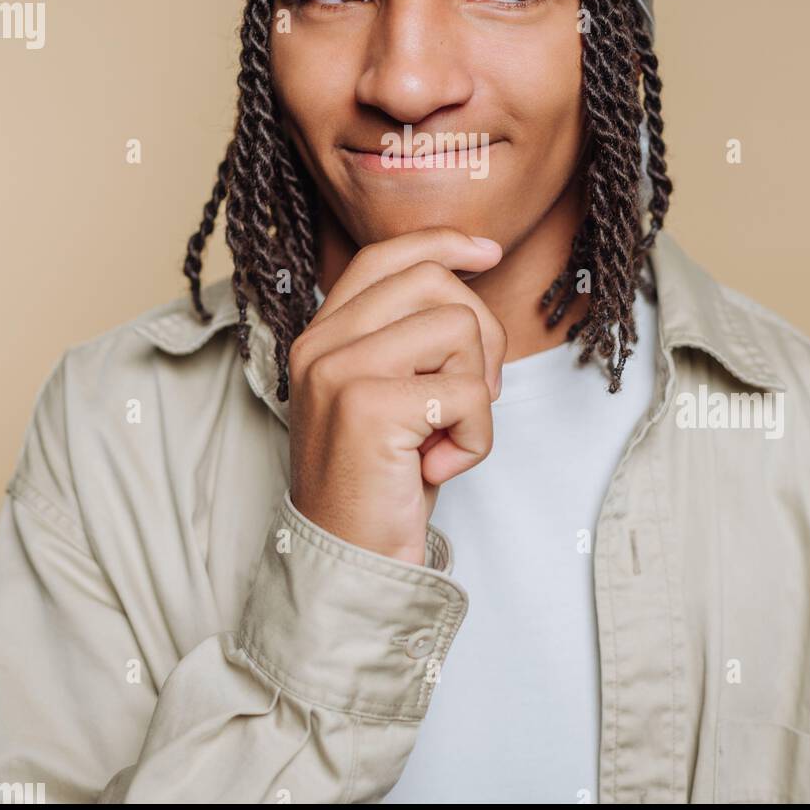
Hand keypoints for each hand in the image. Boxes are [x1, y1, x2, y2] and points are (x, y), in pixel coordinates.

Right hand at [286, 227, 506, 564]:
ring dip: (477, 392)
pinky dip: (476, 437)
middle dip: (480, 338)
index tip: (489, 252)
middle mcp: (320, 344)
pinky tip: (441, 467)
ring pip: (458, 328)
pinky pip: (466, 393)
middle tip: (469, 399)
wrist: (347, 565)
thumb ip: (408, 340)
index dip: (443, 243)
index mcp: (322, 336)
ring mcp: (338, 371)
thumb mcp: (388, 397)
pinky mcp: (367, 407)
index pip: (384, 256)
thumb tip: (468, 274)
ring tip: (445, 436)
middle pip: (435, 283)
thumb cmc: (380, 483)